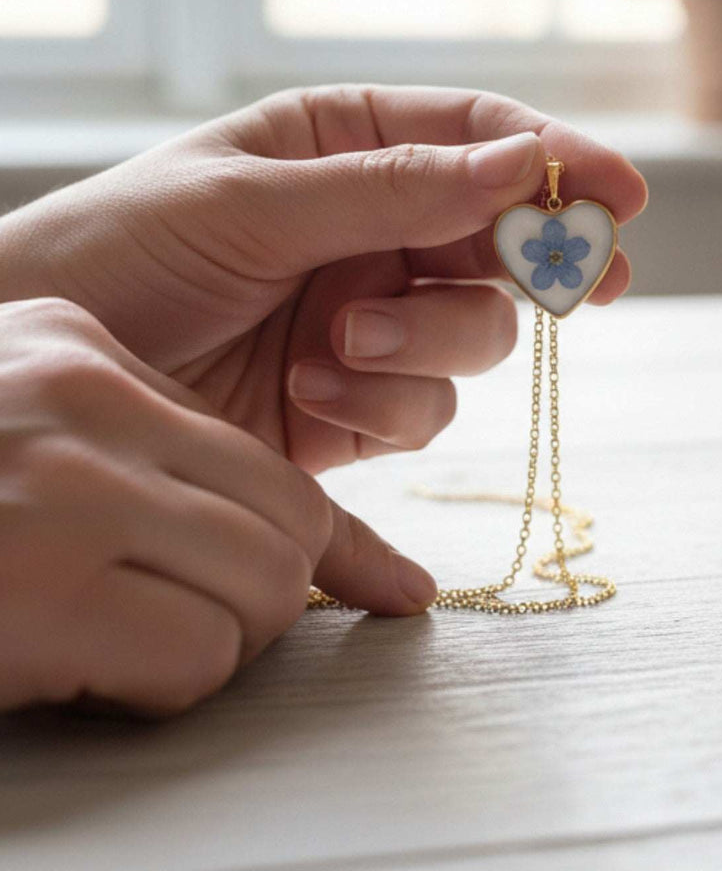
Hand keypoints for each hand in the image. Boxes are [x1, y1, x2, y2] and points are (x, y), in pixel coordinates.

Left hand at [0, 87, 646, 471]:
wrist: (37, 381)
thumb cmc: (119, 252)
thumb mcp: (252, 200)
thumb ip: (394, 188)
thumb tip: (524, 165)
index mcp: (346, 148)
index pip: (480, 140)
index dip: (561, 163)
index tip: (625, 193)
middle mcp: (374, 231)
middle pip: (502, 244)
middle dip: (535, 265)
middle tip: (592, 281)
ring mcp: (371, 319)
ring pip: (475, 336)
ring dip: (426, 345)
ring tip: (341, 348)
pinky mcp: (355, 405)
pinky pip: (423, 410)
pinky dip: (383, 408)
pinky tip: (312, 397)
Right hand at [0, 298, 435, 714]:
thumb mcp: (36, 437)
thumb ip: (163, 451)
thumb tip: (309, 538)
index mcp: (81, 355)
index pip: (261, 446)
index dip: (312, 533)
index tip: (366, 583)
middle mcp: (86, 402)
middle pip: (292, 517)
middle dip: (267, 592)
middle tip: (180, 625)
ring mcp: (67, 488)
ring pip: (271, 582)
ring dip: (218, 642)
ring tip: (125, 648)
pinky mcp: (41, 587)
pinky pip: (202, 651)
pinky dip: (162, 686)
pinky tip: (89, 675)